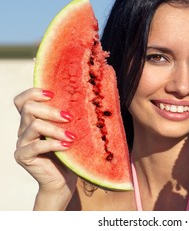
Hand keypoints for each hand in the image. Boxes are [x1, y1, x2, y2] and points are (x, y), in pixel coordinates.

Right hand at [13, 88, 77, 206]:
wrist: (65, 179)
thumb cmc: (71, 152)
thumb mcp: (70, 130)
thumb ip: (68, 117)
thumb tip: (83, 98)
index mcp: (33, 119)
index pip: (22, 100)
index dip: (34, 93)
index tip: (53, 94)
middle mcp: (24, 129)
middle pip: (28, 108)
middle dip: (51, 111)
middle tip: (69, 118)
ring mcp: (22, 143)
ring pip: (33, 125)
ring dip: (55, 129)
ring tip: (72, 136)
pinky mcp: (22, 157)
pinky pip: (35, 146)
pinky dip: (53, 144)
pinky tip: (67, 146)